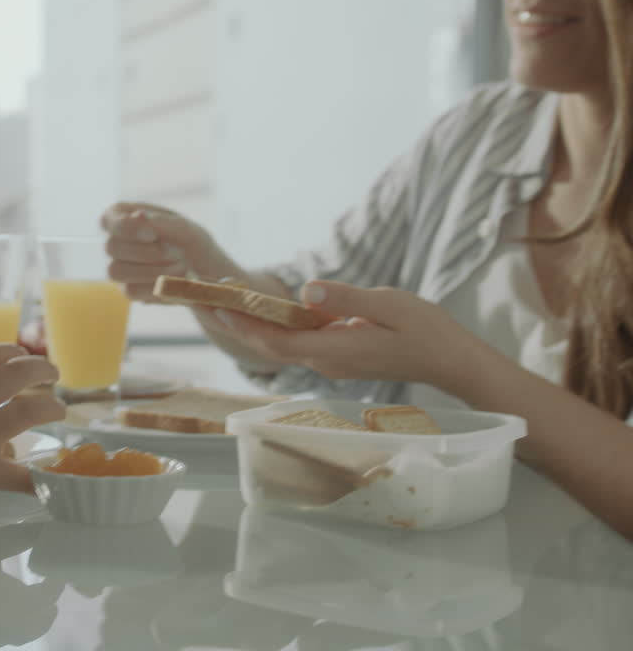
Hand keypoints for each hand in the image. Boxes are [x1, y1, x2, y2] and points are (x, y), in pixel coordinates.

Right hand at [0, 336, 65, 517]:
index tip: (18, 352)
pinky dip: (42, 479)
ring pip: (28, 413)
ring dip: (50, 409)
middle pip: (15, 376)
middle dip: (40, 369)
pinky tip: (57, 479)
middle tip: (53, 373)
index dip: (7, 351)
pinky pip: (20, 475)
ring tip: (60, 411)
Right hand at [98, 202, 223, 300]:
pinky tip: (172, 282)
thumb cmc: (195, 245)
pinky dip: (155, 287)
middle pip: (110, 247)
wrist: (210, 276)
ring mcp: (121, 267)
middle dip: (145, 252)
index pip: (107, 220)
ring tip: (179, 268)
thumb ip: (160, 222)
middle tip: (175, 253)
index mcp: (128, 218)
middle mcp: (119, 242)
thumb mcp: (185, 229)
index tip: (152, 234)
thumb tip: (136, 216)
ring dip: (151, 271)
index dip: (125, 228)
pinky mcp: (129, 289)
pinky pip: (130, 291)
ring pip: (116, 271)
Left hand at [210, 280, 501, 396]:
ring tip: (219, 299)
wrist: (450, 360)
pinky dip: (272, 325)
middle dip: (233, 323)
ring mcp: (329, 361)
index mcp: (334, 351)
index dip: (243, 324)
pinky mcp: (336, 355)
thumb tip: (306, 290)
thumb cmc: (425, 330)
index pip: (276, 341)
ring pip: (279, 344)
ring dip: (249, 324)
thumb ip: (345, 299)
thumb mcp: (388, 304)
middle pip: (268, 345)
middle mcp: (325, 362)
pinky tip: (259, 308)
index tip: (218, 303)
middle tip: (201, 298)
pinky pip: (295, 341)